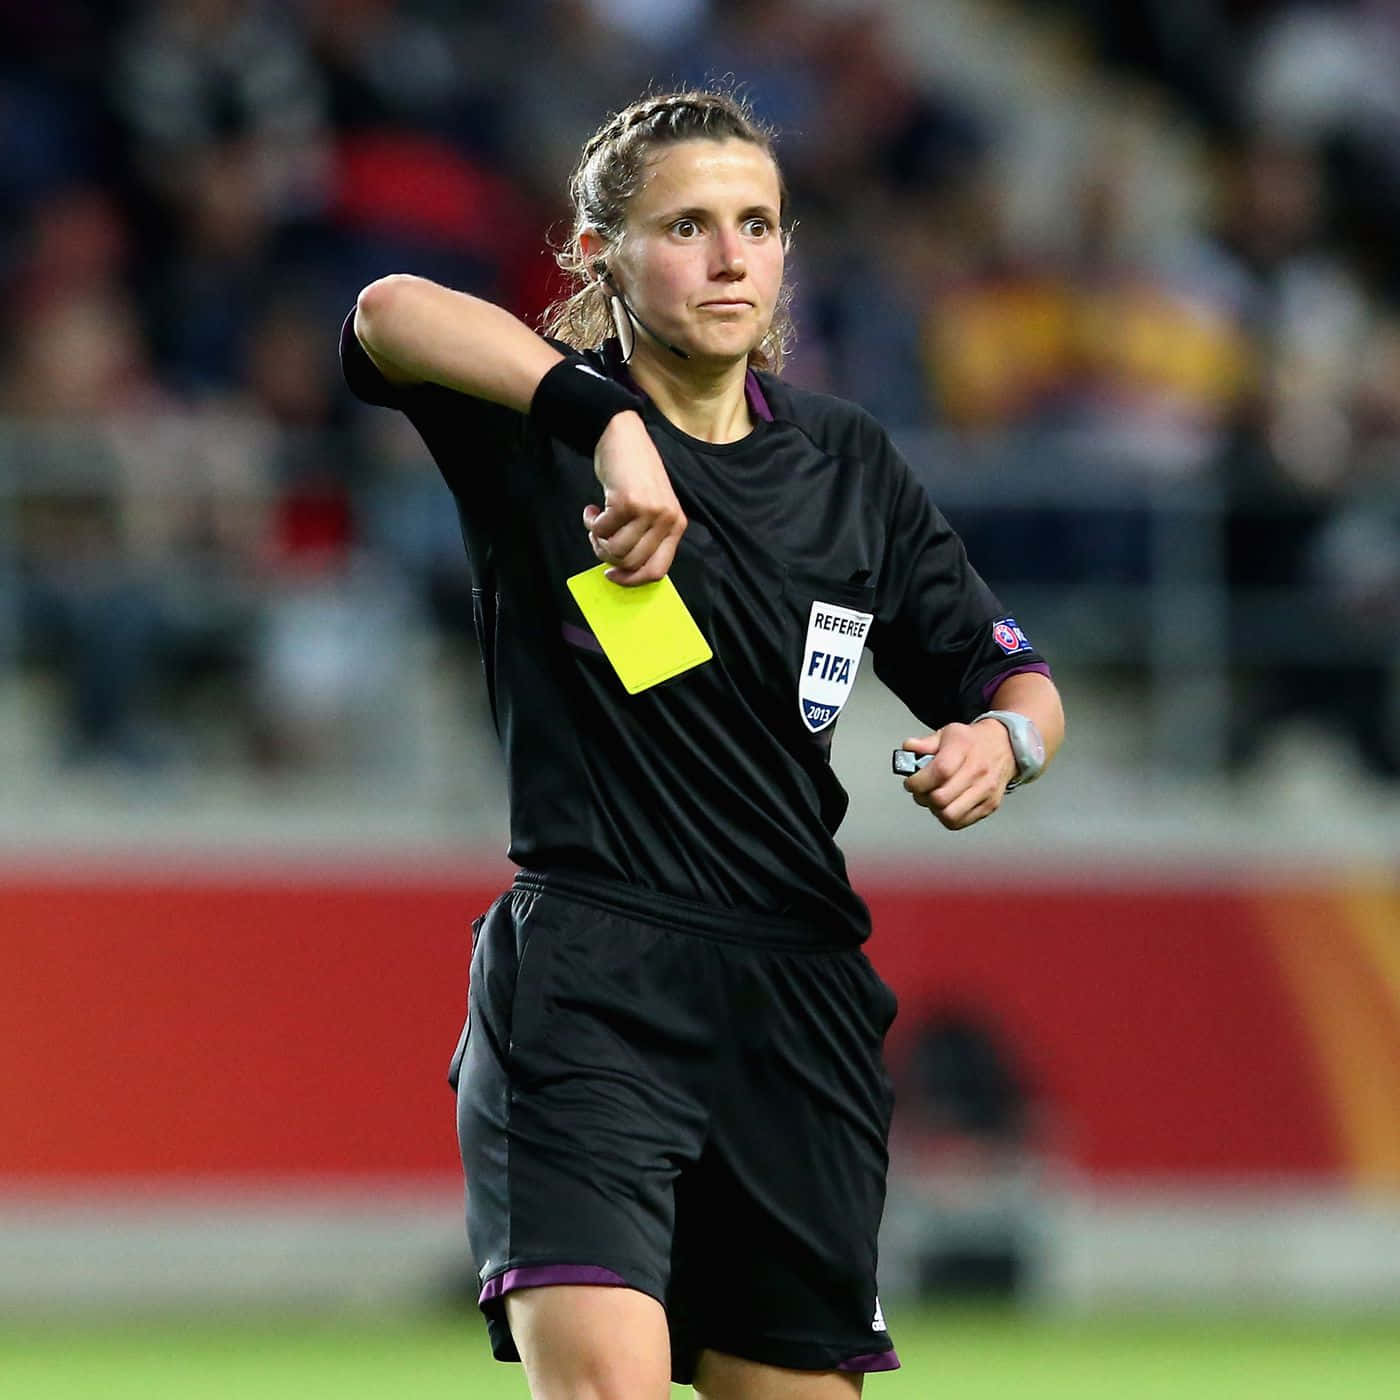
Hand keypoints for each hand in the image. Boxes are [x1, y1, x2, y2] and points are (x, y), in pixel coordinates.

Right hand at [584, 411, 685, 584]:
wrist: (623, 437)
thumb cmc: (634, 475)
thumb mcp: (652, 507)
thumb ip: (648, 536)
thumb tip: (627, 570)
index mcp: (677, 525)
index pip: (657, 570)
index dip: (632, 579)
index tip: (613, 575)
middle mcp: (666, 519)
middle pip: (632, 563)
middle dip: (608, 556)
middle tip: (598, 539)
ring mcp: (648, 510)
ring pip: (615, 550)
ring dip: (597, 540)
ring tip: (596, 523)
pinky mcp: (626, 502)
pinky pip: (601, 531)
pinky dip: (591, 524)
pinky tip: (591, 509)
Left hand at [899, 719, 1017, 829]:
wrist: (1004, 746)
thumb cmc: (973, 741)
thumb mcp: (947, 733)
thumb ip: (925, 743)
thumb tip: (908, 749)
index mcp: (963, 748)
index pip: (939, 772)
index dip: (918, 781)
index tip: (911, 782)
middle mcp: (977, 771)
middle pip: (941, 798)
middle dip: (922, 797)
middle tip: (920, 791)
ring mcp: (985, 791)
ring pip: (950, 815)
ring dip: (935, 810)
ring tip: (933, 799)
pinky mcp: (989, 806)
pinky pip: (961, 822)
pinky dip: (948, 817)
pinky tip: (946, 805)